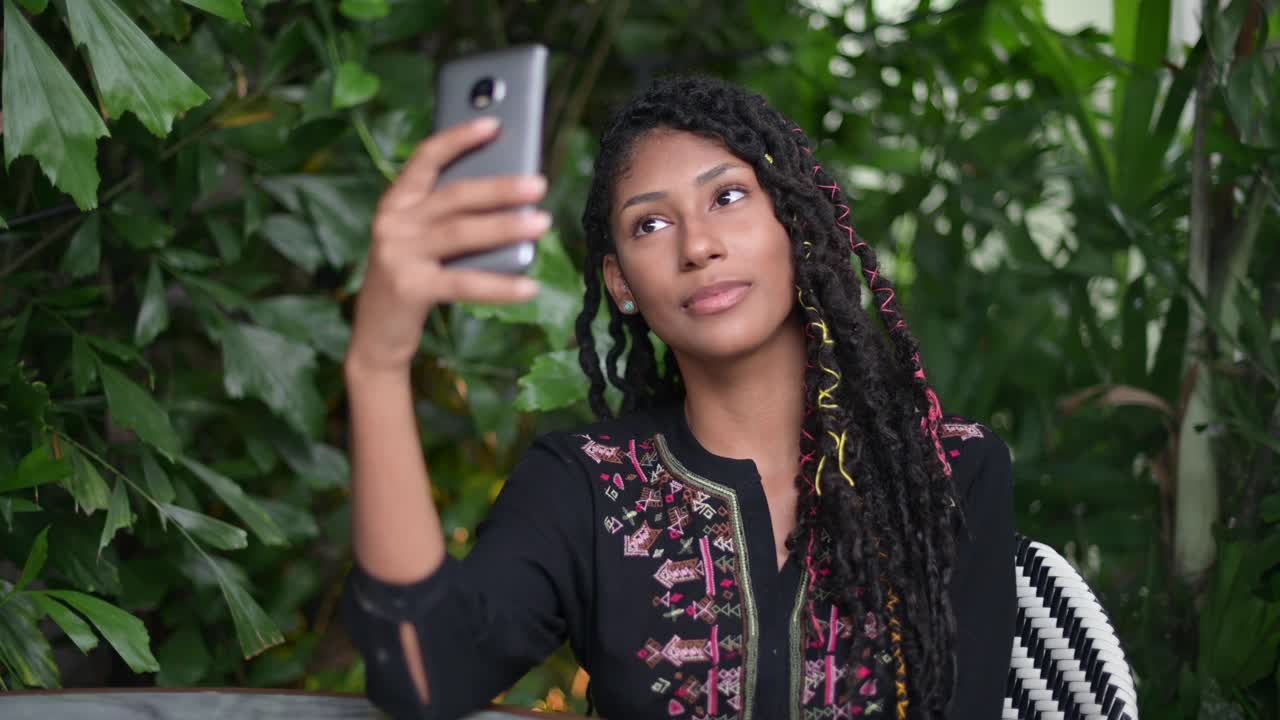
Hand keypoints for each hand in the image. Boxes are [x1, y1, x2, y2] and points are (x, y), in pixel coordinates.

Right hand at [347, 117, 548, 374]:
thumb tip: (511, 202)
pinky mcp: (409, 288)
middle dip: (500, 187)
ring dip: (506, 226)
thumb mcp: (424, 244)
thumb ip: (452, 219)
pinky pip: (464, 282)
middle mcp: (392, 223)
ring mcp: (398, 254)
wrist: (376, 337)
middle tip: (538, 184)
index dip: (459, 138)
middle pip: (454, 195)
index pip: (426, 158)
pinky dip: (500, 285)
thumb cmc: (412, 281)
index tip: (494, 124)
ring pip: (462, 233)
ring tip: (542, 223)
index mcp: (396, 203)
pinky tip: (529, 286)